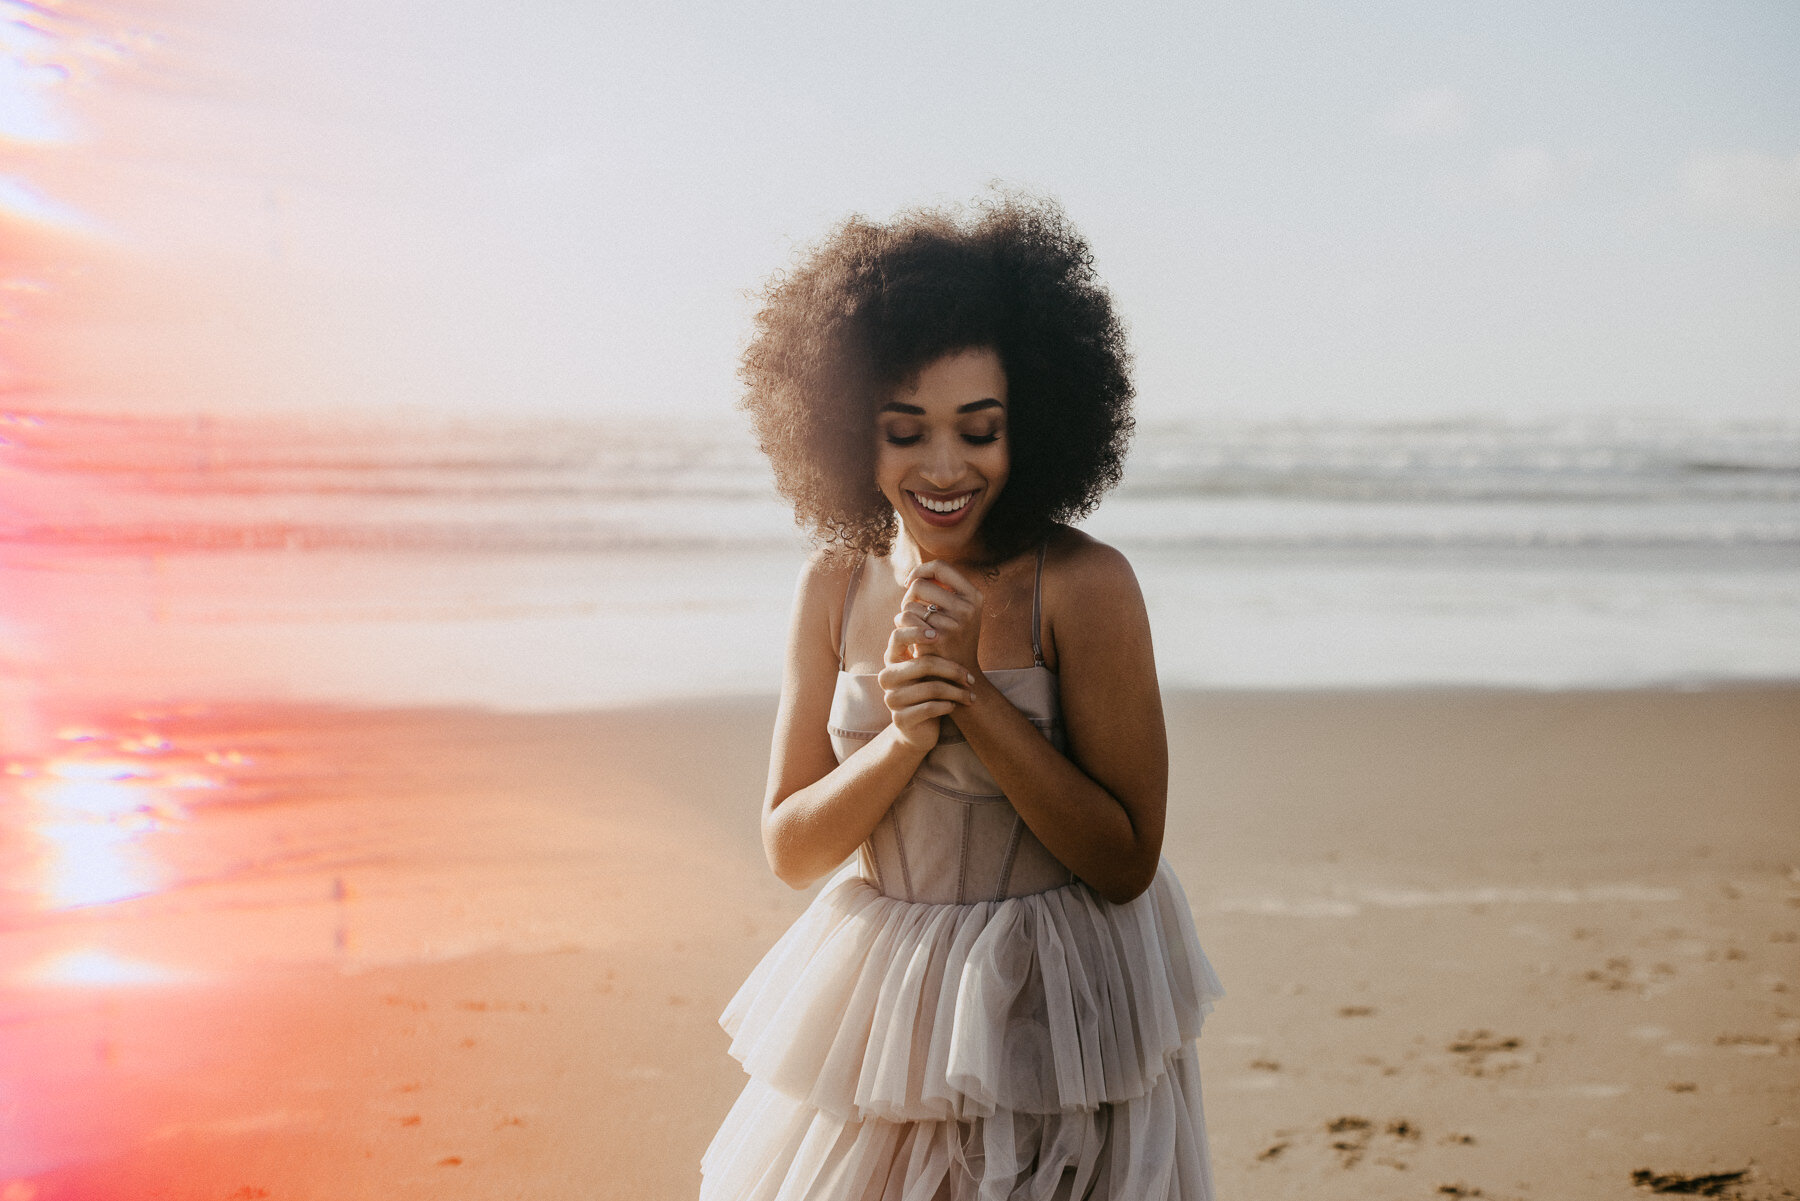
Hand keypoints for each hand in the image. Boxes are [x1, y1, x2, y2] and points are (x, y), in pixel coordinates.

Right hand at [879, 622, 976, 751]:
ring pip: (931, 688)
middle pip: (923, 663)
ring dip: (956, 692)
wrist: (918, 729)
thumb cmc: (927, 689)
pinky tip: (955, 706)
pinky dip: (948, 706)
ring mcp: (892, 699)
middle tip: (971, 677)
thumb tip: (949, 605)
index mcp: (891, 658)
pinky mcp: (901, 719)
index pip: (898, 636)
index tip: (940, 635)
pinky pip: (929, 708)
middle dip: (953, 670)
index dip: (919, 632)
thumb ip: (931, 644)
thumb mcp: (927, 666)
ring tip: (970, 694)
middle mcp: (887, 676)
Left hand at [891, 559, 983, 675]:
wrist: (958, 679)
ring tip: (913, 628)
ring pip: (909, 603)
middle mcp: (968, 607)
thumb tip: (914, 576)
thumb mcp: (959, 614)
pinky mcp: (939, 637)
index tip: (910, 582)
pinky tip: (910, 638)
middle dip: (909, 596)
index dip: (920, 571)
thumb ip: (944, 592)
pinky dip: (901, 627)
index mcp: (974, 596)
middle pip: (920, 584)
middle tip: (911, 610)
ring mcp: (955, 623)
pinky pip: (905, 619)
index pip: (940, 567)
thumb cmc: (953, 641)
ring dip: (904, 614)